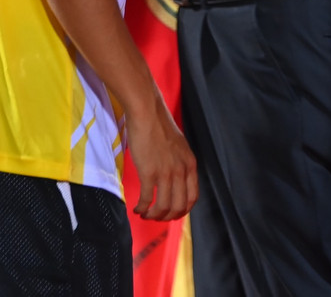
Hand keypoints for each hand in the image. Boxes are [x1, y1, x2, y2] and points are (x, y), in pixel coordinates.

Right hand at [123, 97, 197, 221]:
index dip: (183, 210)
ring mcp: (166, 173)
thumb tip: (174, 178)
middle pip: (179, 206)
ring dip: (154, 216)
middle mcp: (181, 171)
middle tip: (157, 217)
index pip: (193, 197)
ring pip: (164, 207)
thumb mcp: (178, 147)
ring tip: (145, 215)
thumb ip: (179, 163)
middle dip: (167, 217)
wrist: (147, 113)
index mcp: (190, 164)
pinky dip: (142, 208)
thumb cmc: (159, 127)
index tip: (173, 214)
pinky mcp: (149, 172)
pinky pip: (147, 199)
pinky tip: (137, 208)